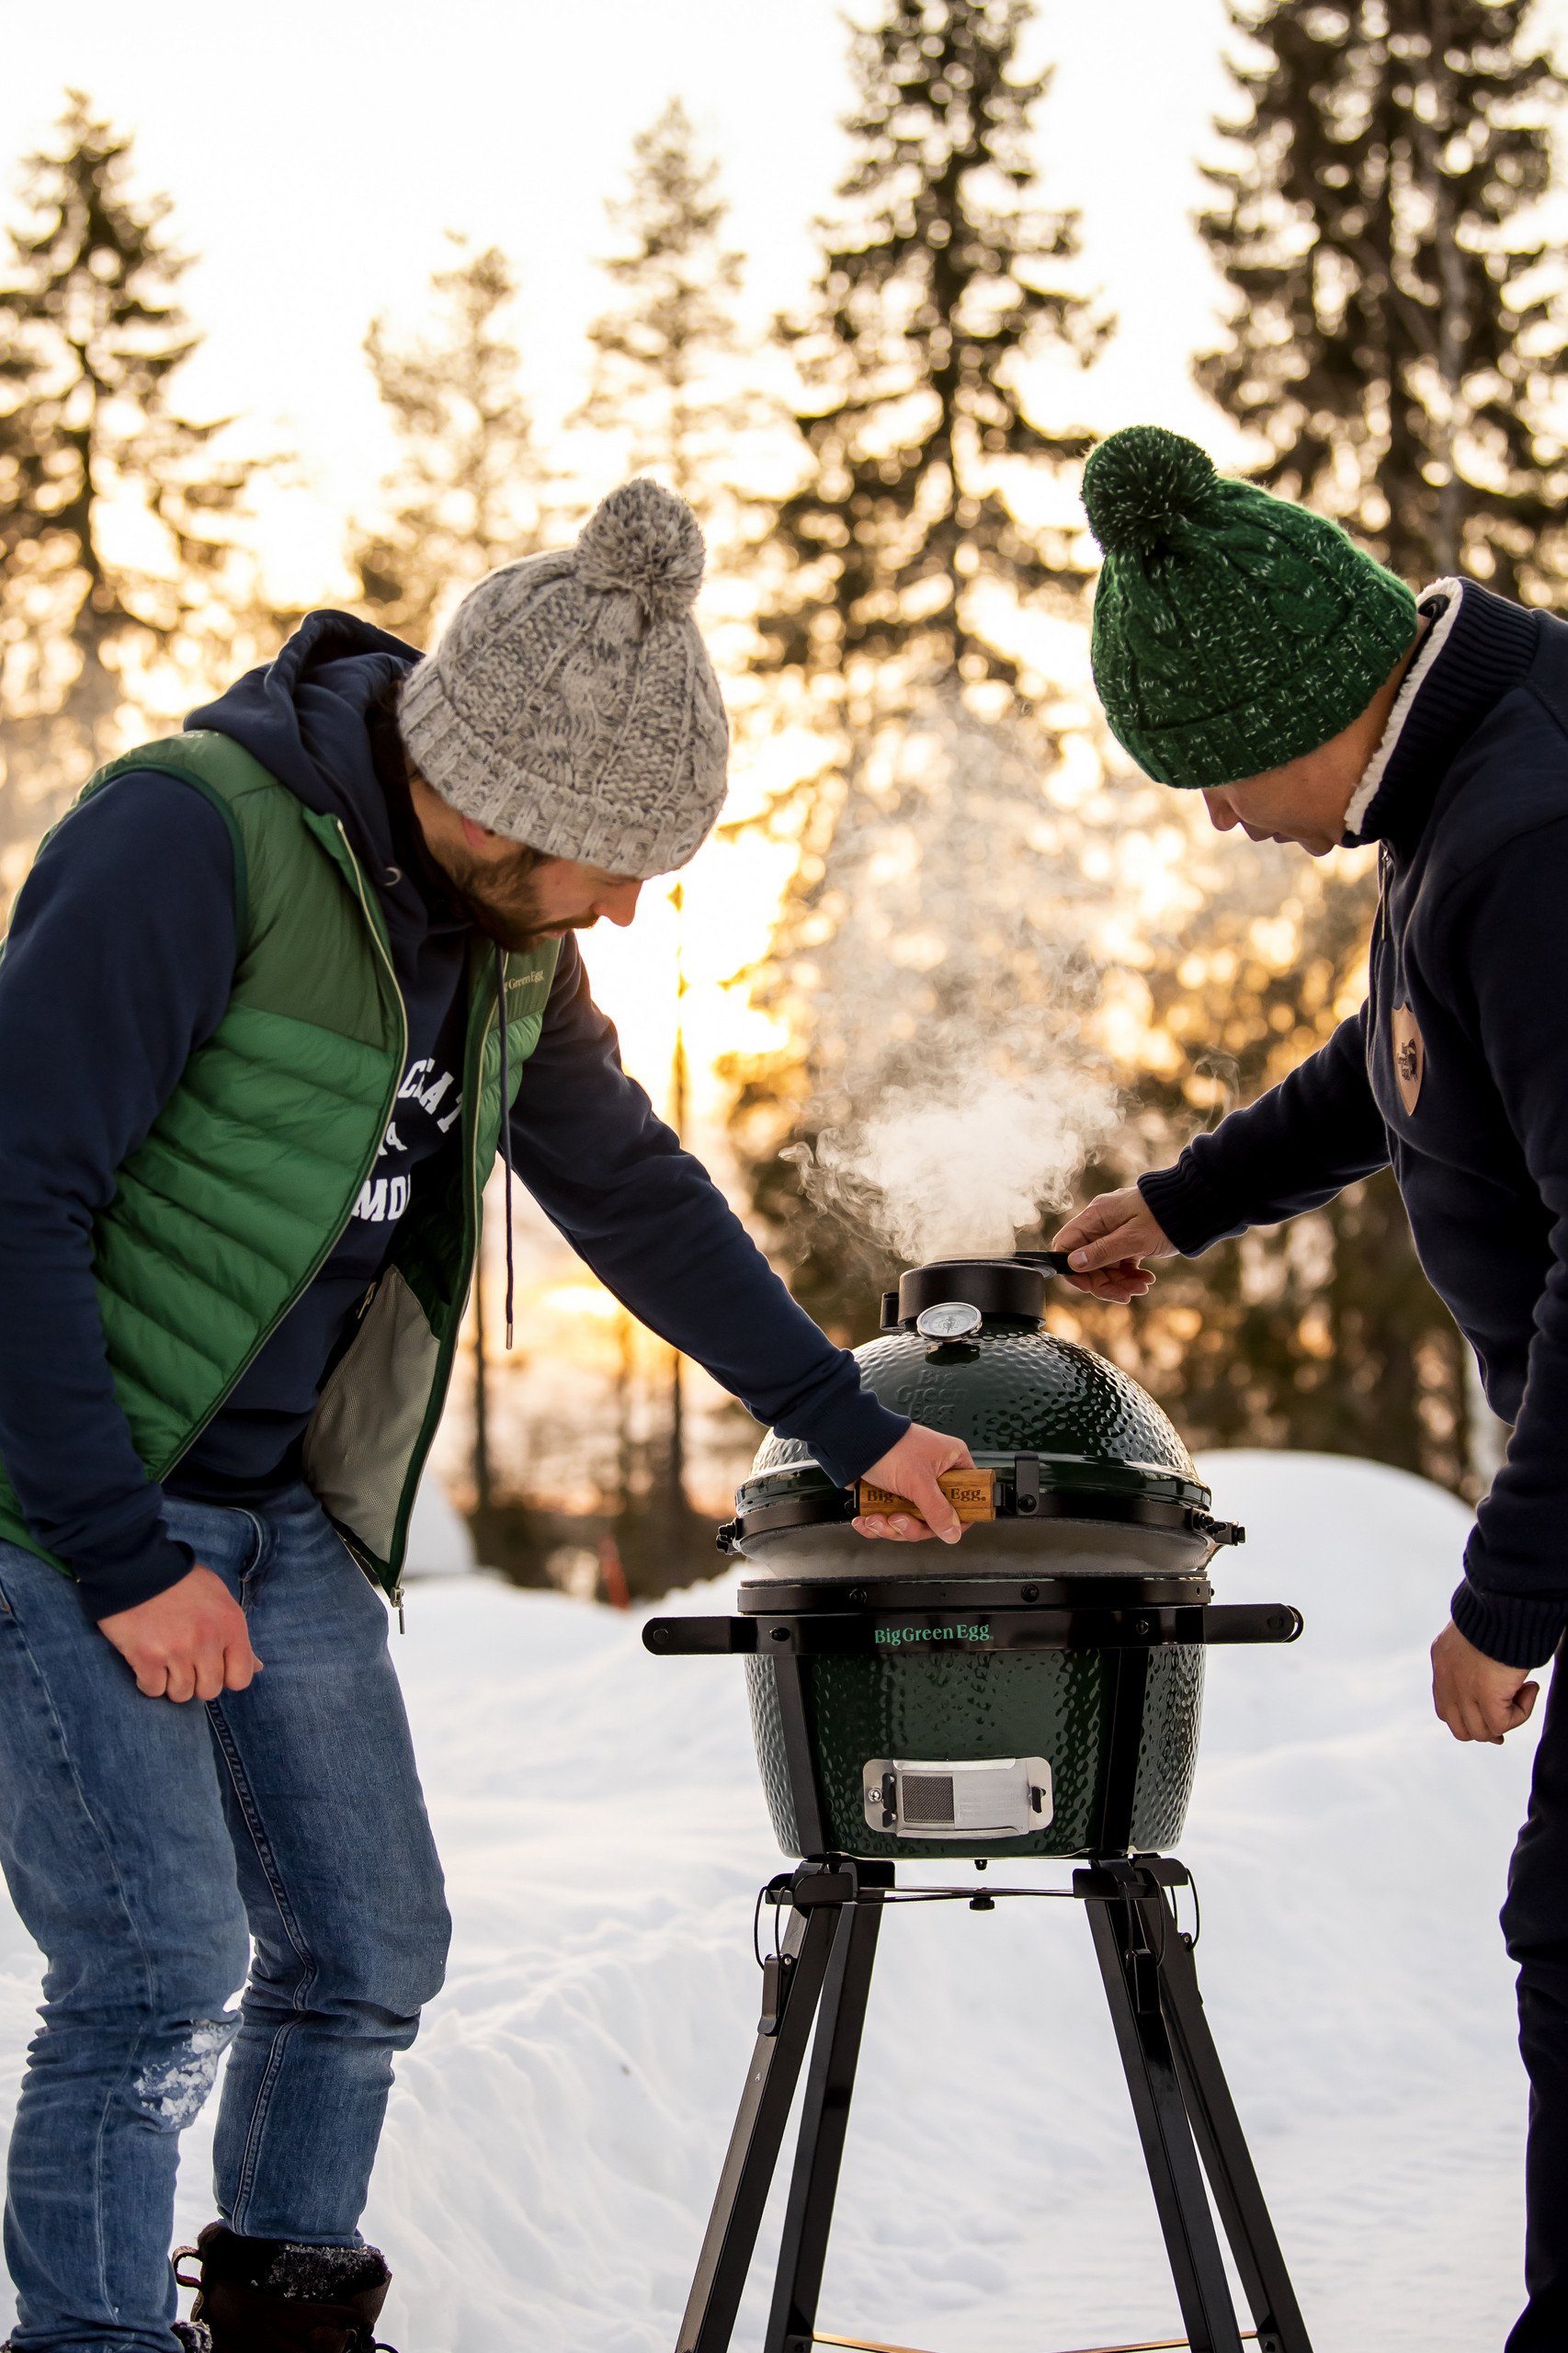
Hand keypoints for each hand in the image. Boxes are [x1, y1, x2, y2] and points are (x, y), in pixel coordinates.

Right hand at [98, 1565, 261, 1702]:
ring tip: (165, 1660)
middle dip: (197, 1682)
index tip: (211, 1665)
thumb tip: (258, 1667)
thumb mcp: (219, 1600)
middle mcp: (207, 1639)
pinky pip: (153, 1690)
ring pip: (181, 1694)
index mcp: (231, 1624)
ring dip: (171, 1683)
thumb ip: (237, 1636)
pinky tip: (146, 1663)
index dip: (225, 1677)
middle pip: (209, 1690)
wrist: (136, 1568)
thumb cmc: (181, 1583)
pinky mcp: (146, 1656)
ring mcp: (177, 1650)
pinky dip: (148, 1682)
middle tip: (184, 1662)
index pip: (241, 1678)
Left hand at [853, 1424, 976, 1544]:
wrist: (851, 1440)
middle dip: (911, 1526)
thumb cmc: (889, 1447)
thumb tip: (953, 1532)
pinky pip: (891, 1517)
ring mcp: (913, 1484)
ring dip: (890, 1527)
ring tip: (875, 1519)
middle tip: (898, 1521)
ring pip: (911, 1520)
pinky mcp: (893, 1492)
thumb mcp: (918, 1482)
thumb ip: (937, 1510)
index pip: (968, 1496)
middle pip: (935, 1516)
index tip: (942, 1527)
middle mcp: (935, 1473)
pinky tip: (866, 1521)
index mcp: (952, 1462)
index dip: (956, 1517)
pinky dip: (877, 1523)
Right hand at [1052, 1186, 1172, 1301]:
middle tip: (1125, 1295)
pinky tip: (1146, 1280)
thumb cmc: (1165, 1217)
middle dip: (1104, 1282)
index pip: (1066, 1245)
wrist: (1196, 1206)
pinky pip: (1120, 1263)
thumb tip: (1072, 1264)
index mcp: (1096, 1216)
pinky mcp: (1129, 1240)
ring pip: (1105, 1266)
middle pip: (1087, 1261)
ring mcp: (1115, 1232)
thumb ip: (1103, 1251)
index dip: (1073, 1269)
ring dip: (1120, 1282)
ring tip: (1142, 1287)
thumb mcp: (1134, 1239)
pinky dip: (1130, 1275)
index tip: (1089, 1287)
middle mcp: (1101, 1223)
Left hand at [1430, 1619, 1538, 1743]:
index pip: (1445, 1708)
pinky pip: (1502, 1724)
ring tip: (1524, 1690)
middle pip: (1459, 1728)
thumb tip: (1499, 1683)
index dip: (1471, 1718)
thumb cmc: (1499, 1610)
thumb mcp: (1477, 1635)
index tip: (1494, 1715)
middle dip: (1487, 1728)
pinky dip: (1521, 1712)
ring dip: (1507, 1718)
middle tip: (1511, 1712)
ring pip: (1480, 1732)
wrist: (1503, 1600)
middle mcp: (1446, 1677)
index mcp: (1442, 1661)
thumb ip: (1478, 1658)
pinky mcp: (1485, 1695)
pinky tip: (1530, 1687)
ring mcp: (1462, 1689)